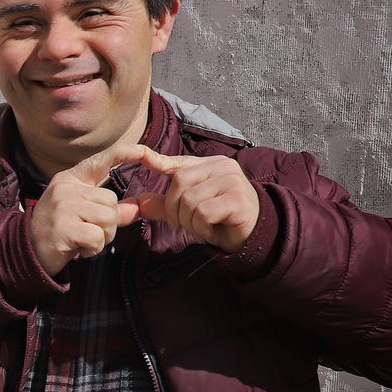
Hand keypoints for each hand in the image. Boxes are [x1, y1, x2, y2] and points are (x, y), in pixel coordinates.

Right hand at [29, 142, 145, 275]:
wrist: (27, 251)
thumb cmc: (58, 230)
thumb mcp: (82, 213)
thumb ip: (108, 210)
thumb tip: (137, 209)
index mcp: (71, 179)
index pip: (100, 160)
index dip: (124, 153)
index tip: (143, 150)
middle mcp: (66, 188)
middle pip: (111, 201)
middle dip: (108, 224)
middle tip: (89, 233)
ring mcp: (63, 206)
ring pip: (108, 219)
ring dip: (102, 237)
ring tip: (84, 241)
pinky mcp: (63, 227)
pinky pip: (97, 237)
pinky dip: (93, 249)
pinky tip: (78, 249)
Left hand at [132, 152, 259, 252]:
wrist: (253, 235)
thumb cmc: (220, 220)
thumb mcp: (189, 211)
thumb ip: (165, 205)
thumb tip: (138, 202)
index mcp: (210, 164)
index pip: (179, 163)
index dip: (159, 161)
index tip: (142, 156)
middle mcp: (222, 167)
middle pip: (179, 183)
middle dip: (174, 210)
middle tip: (185, 224)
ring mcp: (232, 180)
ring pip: (189, 201)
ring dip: (189, 222)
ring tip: (202, 227)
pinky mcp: (237, 199)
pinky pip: (203, 213)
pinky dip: (201, 228)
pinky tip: (212, 230)